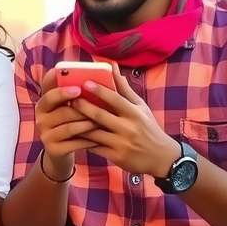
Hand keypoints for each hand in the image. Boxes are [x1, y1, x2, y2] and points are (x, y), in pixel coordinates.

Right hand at [35, 70, 98, 179]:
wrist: (60, 152)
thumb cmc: (71, 124)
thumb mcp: (70, 108)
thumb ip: (80, 90)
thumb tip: (110, 67)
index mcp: (44, 103)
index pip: (47, 88)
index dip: (60, 86)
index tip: (77, 86)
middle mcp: (40, 117)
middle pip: (59, 108)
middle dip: (77, 105)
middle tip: (90, 101)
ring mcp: (45, 133)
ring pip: (70, 126)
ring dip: (87, 124)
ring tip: (102, 122)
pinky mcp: (52, 149)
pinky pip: (74, 143)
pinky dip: (88, 141)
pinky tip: (99, 139)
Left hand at [72, 63, 179, 177]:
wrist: (163, 158)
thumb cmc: (148, 128)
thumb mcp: (140, 107)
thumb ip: (124, 88)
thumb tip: (112, 66)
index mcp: (135, 113)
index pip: (115, 99)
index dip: (99, 91)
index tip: (84, 82)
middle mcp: (128, 128)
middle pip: (100, 116)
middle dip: (83, 107)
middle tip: (68, 98)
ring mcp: (121, 144)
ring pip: (94, 132)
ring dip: (78, 124)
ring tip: (64, 114)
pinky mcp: (116, 157)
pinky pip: (94, 147)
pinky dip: (82, 139)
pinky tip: (70, 132)